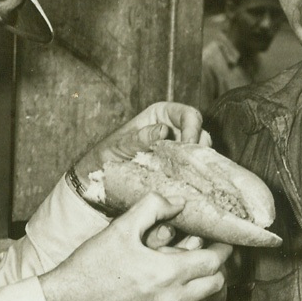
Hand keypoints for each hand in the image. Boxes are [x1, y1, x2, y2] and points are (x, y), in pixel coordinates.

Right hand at [39, 193, 230, 300]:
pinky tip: (164, 286)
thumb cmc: (92, 265)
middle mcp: (170, 299)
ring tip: (183, 267)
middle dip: (216, 268)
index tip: (223, 240)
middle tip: (207, 254)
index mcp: (167, 273)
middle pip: (215, 285)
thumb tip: (177, 202)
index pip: (213, 262)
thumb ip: (153, 207)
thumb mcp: (121, 227)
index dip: (223, 249)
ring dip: (199, 284)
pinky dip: (181, 299)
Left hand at [72, 101, 210, 181]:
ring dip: (196, 166)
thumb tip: (164, 130)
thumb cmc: (107, 155)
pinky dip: (192, 178)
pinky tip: (185, 186)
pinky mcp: (178, 169)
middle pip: (201, 134)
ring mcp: (178, 150)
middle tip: (189, 167)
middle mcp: (174, 129)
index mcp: (162, 115)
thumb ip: (140, 138)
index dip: (194, 129)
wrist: (100, 178)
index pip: (189, 115)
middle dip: (198, 150)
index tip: (189, 147)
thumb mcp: (120, 145)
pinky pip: (193, 171)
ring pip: (200, 155)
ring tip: (186, 178)